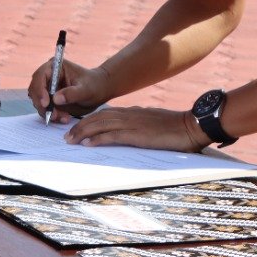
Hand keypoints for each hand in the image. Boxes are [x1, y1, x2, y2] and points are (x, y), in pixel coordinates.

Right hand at [28, 57, 108, 120]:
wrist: (99, 91)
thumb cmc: (94, 85)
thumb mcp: (85, 90)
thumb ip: (71, 94)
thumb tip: (55, 99)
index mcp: (55, 66)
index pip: (40, 76)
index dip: (40, 90)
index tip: (46, 103)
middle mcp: (48, 76)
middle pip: (35, 90)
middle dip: (42, 104)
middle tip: (53, 115)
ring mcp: (48, 88)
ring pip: (39, 101)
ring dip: (47, 112)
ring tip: (63, 118)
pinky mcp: (50, 99)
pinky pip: (45, 109)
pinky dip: (52, 115)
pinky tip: (64, 118)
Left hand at [64, 106, 209, 152]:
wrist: (190, 126)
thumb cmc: (174, 126)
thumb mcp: (152, 121)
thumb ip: (138, 122)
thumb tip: (128, 129)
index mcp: (132, 112)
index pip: (104, 114)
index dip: (88, 121)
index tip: (77, 128)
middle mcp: (128, 115)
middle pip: (97, 118)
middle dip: (80, 127)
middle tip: (66, 136)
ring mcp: (132, 124)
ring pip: (100, 125)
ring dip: (83, 133)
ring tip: (70, 140)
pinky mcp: (137, 135)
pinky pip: (112, 136)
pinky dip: (97, 139)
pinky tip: (87, 144)